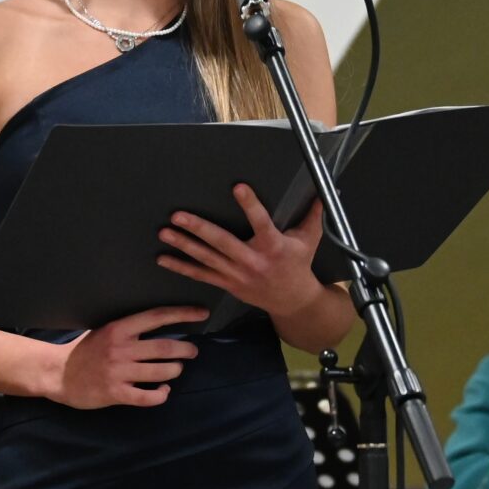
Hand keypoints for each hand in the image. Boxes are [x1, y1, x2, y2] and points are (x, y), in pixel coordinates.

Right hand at [52, 305, 207, 409]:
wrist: (58, 374)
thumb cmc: (84, 351)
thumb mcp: (104, 331)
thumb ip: (128, 329)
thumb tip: (160, 324)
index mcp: (118, 329)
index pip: (156, 317)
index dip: (182, 314)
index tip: (201, 313)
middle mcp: (120, 349)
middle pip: (165, 347)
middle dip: (185, 349)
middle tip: (192, 351)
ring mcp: (118, 372)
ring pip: (160, 373)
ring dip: (174, 371)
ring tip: (176, 369)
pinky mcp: (115, 393)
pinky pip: (147, 397)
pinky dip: (160, 395)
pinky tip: (163, 392)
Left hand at [156, 188, 327, 319]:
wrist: (291, 301)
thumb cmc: (298, 265)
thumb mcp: (308, 240)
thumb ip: (313, 215)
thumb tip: (325, 192)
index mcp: (273, 246)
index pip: (261, 222)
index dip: (250, 205)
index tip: (238, 187)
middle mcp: (252, 261)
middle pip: (222, 242)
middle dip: (198, 228)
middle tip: (178, 215)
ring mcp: (237, 274)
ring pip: (207, 258)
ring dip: (184, 245)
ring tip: (165, 233)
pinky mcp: (227, 283)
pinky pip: (200, 275)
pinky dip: (181, 267)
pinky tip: (163, 258)